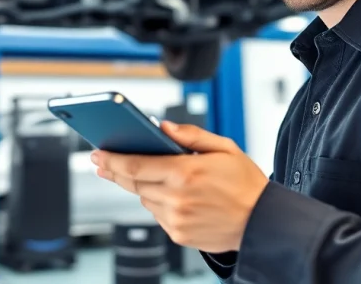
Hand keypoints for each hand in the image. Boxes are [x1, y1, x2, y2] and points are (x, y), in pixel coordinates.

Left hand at [91, 121, 268, 252]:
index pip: (136, 165)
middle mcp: (177, 198)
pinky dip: (157, 203)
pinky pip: (157, 215)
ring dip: (142, 186)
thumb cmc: (245, 183)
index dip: (112, 159)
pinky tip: (171, 195)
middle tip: (102, 162)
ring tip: (150, 176)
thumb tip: (163, 126)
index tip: (98, 154)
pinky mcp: (179, 235)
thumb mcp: (224, 148)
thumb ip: (190, 135)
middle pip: (133, 183)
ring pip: (144, 199)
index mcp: (186, 172)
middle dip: (115, 171)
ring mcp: (176, 219)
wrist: (263, 222)